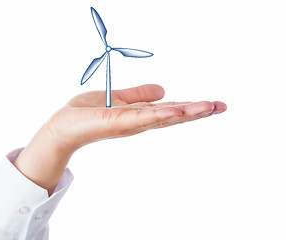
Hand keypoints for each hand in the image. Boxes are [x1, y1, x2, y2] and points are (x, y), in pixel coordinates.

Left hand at [45, 84, 226, 149]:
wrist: (64, 125)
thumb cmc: (87, 113)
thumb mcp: (118, 98)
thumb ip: (138, 94)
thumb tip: (163, 90)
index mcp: (140, 115)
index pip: (170, 110)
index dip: (191, 107)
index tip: (212, 104)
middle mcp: (139, 122)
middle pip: (173, 116)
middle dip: (198, 112)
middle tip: (222, 107)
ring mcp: (130, 124)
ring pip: (163, 117)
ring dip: (187, 113)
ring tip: (210, 107)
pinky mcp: (118, 123)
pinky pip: (142, 118)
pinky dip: (161, 114)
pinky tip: (177, 111)